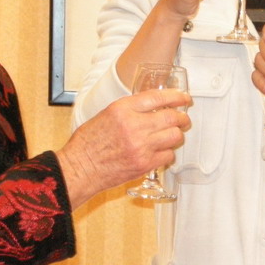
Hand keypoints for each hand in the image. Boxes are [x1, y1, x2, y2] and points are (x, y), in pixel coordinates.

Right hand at [57, 89, 191, 208]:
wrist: (80, 168)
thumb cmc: (88, 143)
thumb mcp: (107, 114)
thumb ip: (130, 109)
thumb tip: (153, 107)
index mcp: (123, 109)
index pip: (158, 97)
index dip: (176, 97)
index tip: (184, 98)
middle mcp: (134, 125)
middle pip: (171, 117)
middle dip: (182, 117)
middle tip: (184, 119)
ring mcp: (141, 146)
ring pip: (174, 136)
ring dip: (177, 134)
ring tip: (174, 134)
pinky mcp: (143, 164)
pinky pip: (168, 155)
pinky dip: (168, 153)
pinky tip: (162, 151)